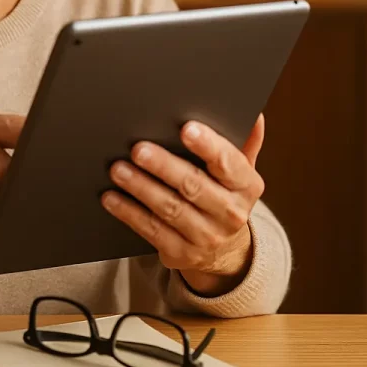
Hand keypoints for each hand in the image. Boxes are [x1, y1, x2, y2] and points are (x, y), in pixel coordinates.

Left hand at [102, 114, 265, 296]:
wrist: (225, 251)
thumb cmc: (224, 195)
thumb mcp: (239, 171)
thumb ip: (244, 142)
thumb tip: (255, 113)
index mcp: (246, 186)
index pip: (228, 162)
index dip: (208, 145)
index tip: (186, 128)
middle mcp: (230, 213)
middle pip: (193, 185)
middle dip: (163, 166)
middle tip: (137, 148)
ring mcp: (207, 236)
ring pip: (170, 209)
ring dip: (141, 188)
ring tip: (118, 169)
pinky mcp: (182, 253)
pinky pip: (152, 231)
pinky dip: (129, 213)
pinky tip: (111, 198)